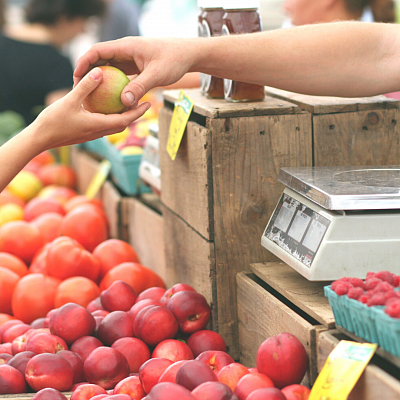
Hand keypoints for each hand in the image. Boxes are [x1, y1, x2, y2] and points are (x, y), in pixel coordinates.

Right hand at [34, 67, 150, 150]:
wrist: (40, 139)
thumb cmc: (53, 121)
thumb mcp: (70, 100)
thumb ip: (86, 86)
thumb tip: (99, 71)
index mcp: (99, 125)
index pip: (126, 120)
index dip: (138, 112)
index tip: (149, 104)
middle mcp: (99, 132)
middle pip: (123, 124)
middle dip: (134, 115)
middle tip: (142, 102)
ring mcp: (92, 134)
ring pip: (113, 125)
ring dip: (123, 116)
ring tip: (127, 103)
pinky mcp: (86, 133)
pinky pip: (103, 124)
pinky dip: (110, 117)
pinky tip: (105, 107)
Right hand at [73, 37, 195, 107]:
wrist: (188, 55)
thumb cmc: (174, 60)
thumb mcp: (157, 74)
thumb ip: (140, 87)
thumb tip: (124, 102)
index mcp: (126, 46)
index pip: (97, 51)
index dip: (84, 63)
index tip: (76, 77)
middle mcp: (125, 51)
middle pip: (99, 59)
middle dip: (88, 73)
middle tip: (80, 90)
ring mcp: (130, 59)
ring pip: (109, 68)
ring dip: (100, 80)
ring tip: (91, 96)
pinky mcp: (135, 66)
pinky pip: (119, 75)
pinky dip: (113, 85)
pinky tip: (110, 99)